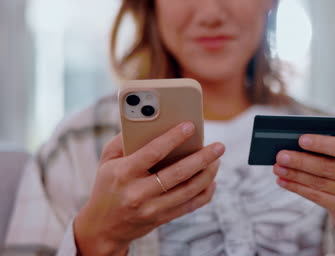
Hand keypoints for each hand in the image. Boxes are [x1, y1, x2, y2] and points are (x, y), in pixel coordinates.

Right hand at [74, 122, 224, 255]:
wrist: (103, 227)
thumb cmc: (107, 185)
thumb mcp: (107, 160)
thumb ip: (123, 140)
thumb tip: (148, 120)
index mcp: (123, 173)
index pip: (152, 153)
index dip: (173, 138)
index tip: (191, 126)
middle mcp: (138, 193)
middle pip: (178, 174)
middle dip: (202, 158)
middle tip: (219, 146)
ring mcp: (151, 208)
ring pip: (188, 190)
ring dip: (208, 174)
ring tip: (217, 160)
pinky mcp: (161, 218)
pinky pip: (190, 206)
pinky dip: (205, 193)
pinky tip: (212, 180)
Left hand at [273, 134, 334, 230]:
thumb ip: (327, 147)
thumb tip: (293, 145)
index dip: (322, 144)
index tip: (301, 140)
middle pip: (329, 168)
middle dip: (301, 161)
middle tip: (280, 156)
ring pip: (320, 183)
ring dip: (295, 175)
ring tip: (278, 168)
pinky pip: (317, 197)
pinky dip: (297, 188)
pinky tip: (283, 181)